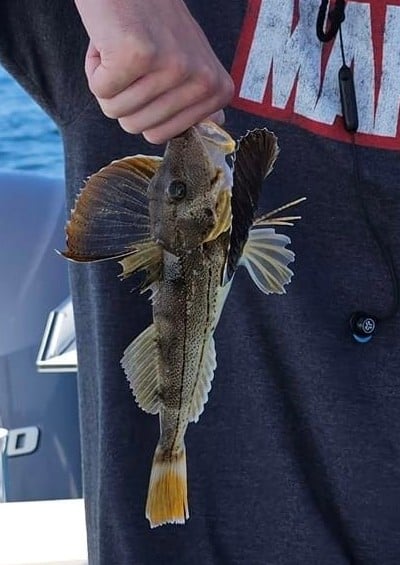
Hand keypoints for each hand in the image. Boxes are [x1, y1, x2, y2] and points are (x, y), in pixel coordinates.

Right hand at [74, 0, 233, 143]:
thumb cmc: (154, 21)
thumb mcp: (190, 61)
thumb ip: (200, 98)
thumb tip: (220, 123)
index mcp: (216, 90)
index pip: (161, 136)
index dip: (142, 107)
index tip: (151, 72)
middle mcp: (201, 80)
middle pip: (137, 127)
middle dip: (121, 97)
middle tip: (133, 59)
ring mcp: (172, 67)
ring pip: (116, 110)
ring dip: (106, 81)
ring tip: (122, 48)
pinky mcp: (137, 54)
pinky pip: (100, 89)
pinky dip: (94, 67)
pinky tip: (110, 40)